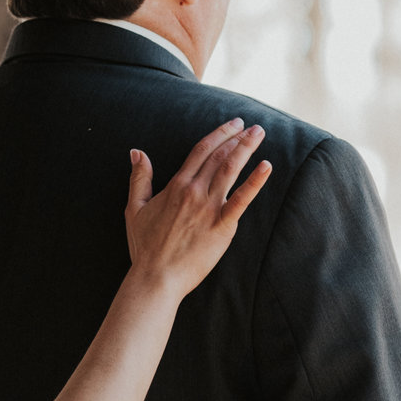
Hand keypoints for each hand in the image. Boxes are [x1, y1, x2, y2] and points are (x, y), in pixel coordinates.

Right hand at [125, 120, 271, 298]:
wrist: (156, 277)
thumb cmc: (145, 247)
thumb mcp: (134, 208)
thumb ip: (139, 178)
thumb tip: (137, 152)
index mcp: (176, 185)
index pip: (201, 150)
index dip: (219, 134)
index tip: (233, 124)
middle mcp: (194, 192)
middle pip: (219, 156)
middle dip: (237, 138)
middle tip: (253, 126)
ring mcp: (209, 208)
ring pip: (230, 170)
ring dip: (246, 149)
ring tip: (260, 133)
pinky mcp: (222, 227)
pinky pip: (241, 200)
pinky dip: (255, 182)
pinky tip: (267, 167)